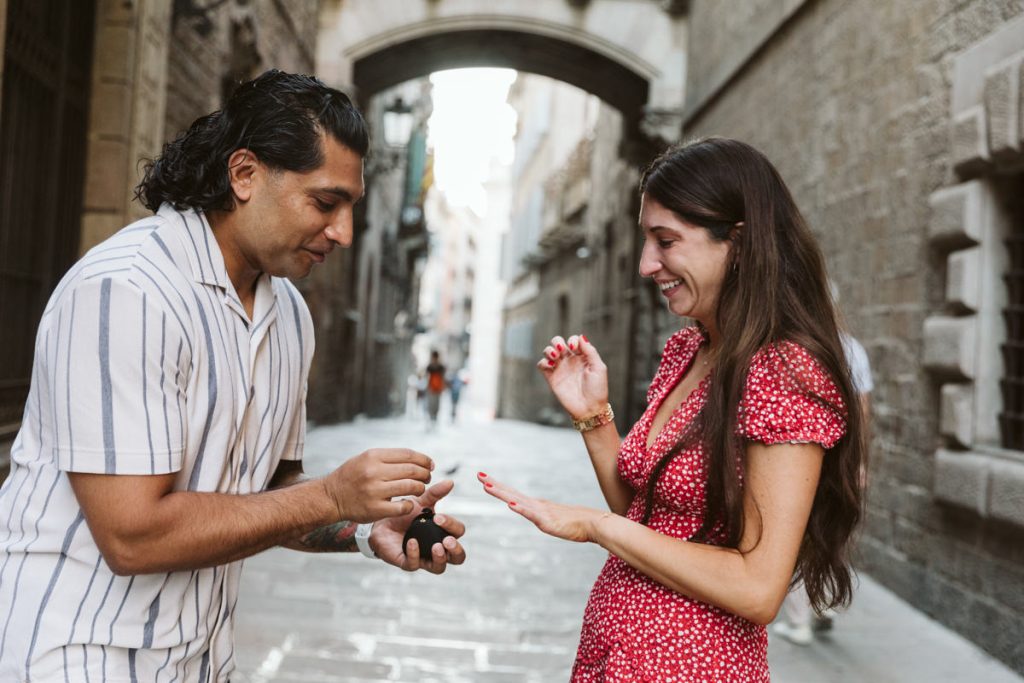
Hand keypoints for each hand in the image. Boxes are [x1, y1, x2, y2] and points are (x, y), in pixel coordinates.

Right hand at [322, 448, 433, 522]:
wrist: (331, 497)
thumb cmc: (352, 476)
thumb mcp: (366, 458)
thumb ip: (389, 458)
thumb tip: (418, 459)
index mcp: (373, 456)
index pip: (408, 454)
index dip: (424, 459)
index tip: (430, 464)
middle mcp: (374, 472)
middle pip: (412, 470)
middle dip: (425, 474)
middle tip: (427, 477)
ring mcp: (374, 491)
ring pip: (410, 486)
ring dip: (420, 488)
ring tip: (420, 489)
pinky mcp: (375, 509)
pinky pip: (402, 506)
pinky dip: (410, 504)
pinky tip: (409, 503)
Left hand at [371, 480, 466, 573]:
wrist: (381, 522)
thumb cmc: (405, 514)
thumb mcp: (420, 502)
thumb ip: (435, 493)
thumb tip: (450, 482)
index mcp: (443, 533)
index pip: (457, 533)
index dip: (452, 526)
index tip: (439, 516)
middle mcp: (437, 549)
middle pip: (457, 557)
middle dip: (456, 550)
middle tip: (447, 540)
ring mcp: (423, 557)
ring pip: (439, 567)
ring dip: (440, 558)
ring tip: (436, 546)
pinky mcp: (406, 562)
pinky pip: (414, 565)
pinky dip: (415, 554)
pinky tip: (411, 542)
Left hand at [477, 472, 603, 542]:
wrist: (594, 523)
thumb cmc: (577, 523)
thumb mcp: (554, 520)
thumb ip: (545, 517)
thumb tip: (539, 517)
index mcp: (537, 506)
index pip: (513, 494)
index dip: (498, 486)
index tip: (484, 478)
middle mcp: (536, 505)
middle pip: (511, 493)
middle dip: (494, 484)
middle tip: (478, 475)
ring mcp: (541, 512)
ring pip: (517, 501)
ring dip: (501, 493)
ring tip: (487, 486)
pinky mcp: (548, 522)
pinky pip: (532, 515)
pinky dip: (521, 509)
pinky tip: (511, 505)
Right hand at [538, 334, 608, 418]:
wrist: (589, 408)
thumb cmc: (597, 389)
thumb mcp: (598, 368)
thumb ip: (590, 351)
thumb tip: (581, 336)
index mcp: (582, 356)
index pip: (574, 340)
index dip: (572, 340)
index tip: (575, 348)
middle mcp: (570, 361)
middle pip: (558, 342)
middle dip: (557, 341)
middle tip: (562, 349)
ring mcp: (560, 368)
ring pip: (548, 351)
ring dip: (549, 350)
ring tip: (555, 356)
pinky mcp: (552, 378)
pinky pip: (542, 365)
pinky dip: (543, 362)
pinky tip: (551, 365)